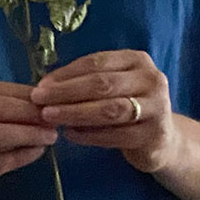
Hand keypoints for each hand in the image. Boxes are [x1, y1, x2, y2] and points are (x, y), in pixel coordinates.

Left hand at [34, 50, 175, 173]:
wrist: (161, 138)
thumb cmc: (127, 106)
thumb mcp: (112, 87)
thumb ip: (86, 81)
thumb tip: (45, 85)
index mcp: (137, 60)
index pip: (97, 62)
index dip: (66, 74)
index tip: (41, 85)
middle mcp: (151, 79)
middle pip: (103, 84)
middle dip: (66, 92)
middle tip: (39, 100)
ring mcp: (157, 107)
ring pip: (110, 109)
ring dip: (75, 113)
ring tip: (50, 116)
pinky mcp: (154, 134)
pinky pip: (117, 135)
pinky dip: (90, 135)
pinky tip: (70, 135)